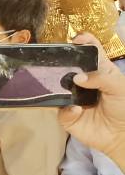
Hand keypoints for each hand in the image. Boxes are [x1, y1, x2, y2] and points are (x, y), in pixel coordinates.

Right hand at [58, 34, 124, 161]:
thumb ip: (101, 78)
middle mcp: (83, 82)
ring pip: (57, 88)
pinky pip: (60, 109)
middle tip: (58, 60)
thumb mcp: (119, 86)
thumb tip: (77, 77)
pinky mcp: (66, 115)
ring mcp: (72, 98)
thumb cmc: (124, 107)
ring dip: (57, 86)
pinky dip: (68, 110)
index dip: (83, 43)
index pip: (90, 52)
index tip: (77, 39)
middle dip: (62, 62)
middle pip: (69, 67)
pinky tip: (77, 110)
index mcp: (99, 71)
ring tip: (63, 86)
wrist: (121, 135)